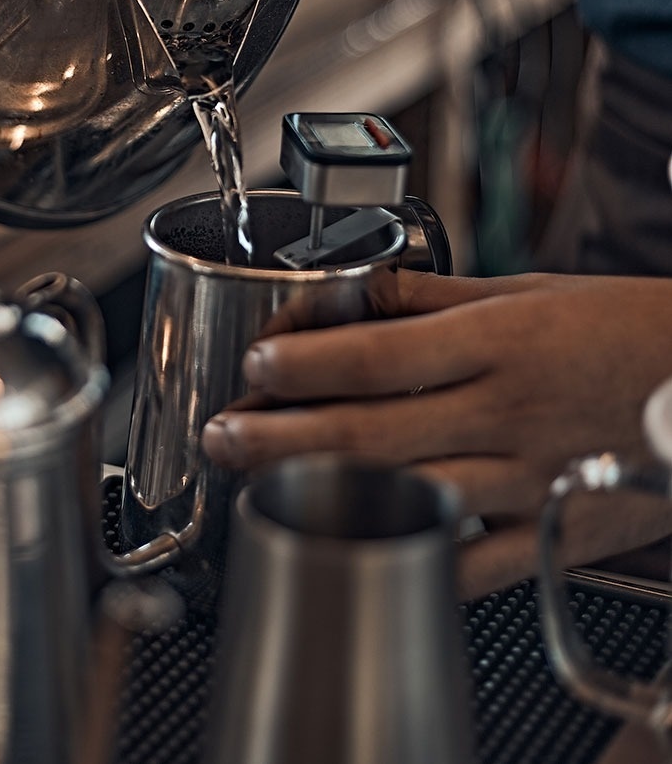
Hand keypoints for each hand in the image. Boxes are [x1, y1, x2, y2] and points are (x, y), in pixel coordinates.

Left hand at [201, 270, 671, 597]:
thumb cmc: (633, 330)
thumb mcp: (532, 292)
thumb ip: (437, 298)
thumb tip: (358, 290)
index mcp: (499, 342)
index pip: (379, 355)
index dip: (307, 363)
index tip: (256, 364)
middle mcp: (507, 413)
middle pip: (372, 433)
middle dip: (280, 437)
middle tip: (221, 434)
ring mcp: (528, 482)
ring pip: (407, 497)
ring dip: (322, 496)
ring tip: (257, 488)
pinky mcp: (554, 534)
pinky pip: (473, 562)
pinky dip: (410, 554)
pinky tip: (352, 548)